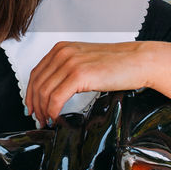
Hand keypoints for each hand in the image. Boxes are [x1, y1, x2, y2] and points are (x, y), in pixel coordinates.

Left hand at [25, 40, 150, 126]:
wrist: (140, 61)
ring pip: (44, 92)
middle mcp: (63, 53)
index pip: (36, 73)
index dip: (30, 93)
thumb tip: (54, 91)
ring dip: (43, 110)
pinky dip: (53, 111)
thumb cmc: (118, 64)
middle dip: (35, 105)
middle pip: (37, 83)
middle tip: (38, 119)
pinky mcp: (80, 75)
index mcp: (62, 48)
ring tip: (48, 121)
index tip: (32, 107)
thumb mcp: (86, 61)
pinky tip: (57, 118)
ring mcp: (70, 63)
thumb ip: (68, 70)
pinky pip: (56, 98)